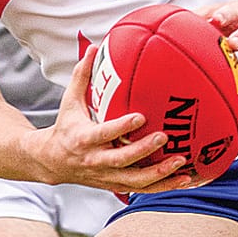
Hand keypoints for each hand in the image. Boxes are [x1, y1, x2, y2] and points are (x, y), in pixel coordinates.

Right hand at [28, 47, 198, 192]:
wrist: (52, 162)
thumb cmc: (66, 126)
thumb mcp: (69, 101)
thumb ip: (82, 75)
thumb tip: (93, 48)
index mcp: (83, 139)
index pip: (104, 134)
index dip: (121, 127)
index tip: (141, 117)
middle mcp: (95, 160)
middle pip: (121, 160)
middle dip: (143, 151)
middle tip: (165, 137)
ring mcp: (106, 176)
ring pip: (135, 180)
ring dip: (160, 175)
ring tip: (182, 163)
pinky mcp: (116, 185)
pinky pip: (142, 188)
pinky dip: (164, 186)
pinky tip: (185, 179)